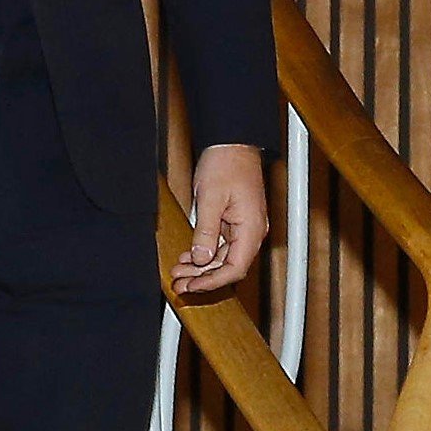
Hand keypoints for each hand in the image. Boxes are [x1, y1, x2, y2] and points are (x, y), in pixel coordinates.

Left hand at [170, 143, 268, 296]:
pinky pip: (221, 245)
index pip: (235, 268)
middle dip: (202, 278)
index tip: (192, 287)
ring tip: (178, 273)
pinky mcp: (234, 222)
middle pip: (229, 266)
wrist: (231, 144)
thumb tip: (201, 259)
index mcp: (251, 228)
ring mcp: (244, 227)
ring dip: (201, 267)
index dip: (213, 281)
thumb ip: (206, 231)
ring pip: (223, 258)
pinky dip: (204, 253)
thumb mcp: (209, 198)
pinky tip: (187, 258)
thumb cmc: (225, 164)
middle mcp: (251, 232)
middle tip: (178, 284)